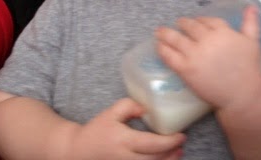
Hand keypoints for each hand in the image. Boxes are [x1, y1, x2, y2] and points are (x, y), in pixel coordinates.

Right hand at [69, 98, 184, 159]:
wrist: (79, 151)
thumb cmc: (97, 130)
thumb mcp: (111, 112)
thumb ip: (130, 106)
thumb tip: (148, 109)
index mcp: (123, 141)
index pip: (152, 144)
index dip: (170, 142)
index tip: (181, 135)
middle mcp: (126, 158)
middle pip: (156, 159)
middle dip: (172, 152)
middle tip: (181, 142)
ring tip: (177, 152)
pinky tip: (164, 159)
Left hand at [155, 6, 260, 109]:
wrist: (243, 93)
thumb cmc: (249, 68)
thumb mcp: (252, 42)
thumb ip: (250, 23)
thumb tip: (250, 7)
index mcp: (222, 32)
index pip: (207, 20)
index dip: (201, 20)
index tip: (197, 21)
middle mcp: (206, 40)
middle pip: (190, 27)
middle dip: (183, 24)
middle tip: (179, 23)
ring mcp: (195, 54)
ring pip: (176, 39)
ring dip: (165, 33)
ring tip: (159, 31)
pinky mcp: (186, 69)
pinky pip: (170, 56)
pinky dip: (163, 50)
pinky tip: (159, 46)